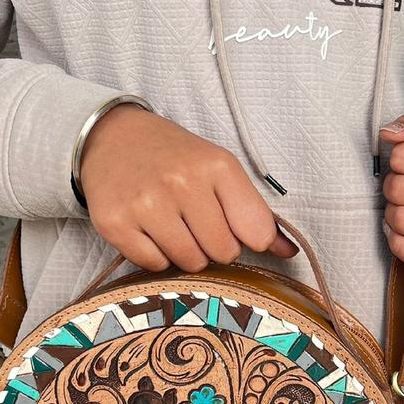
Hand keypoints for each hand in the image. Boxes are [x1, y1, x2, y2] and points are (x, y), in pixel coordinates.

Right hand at [78, 103, 296, 271]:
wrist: (113, 138)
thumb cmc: (175, 158)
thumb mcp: (220, 170)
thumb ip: (256, 213)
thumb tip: (291, 252)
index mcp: (216, 166)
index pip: (256, 233)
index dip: (247, 237)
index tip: (231, 225)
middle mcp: (182, 183)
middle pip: (222, 252)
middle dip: (213, 246)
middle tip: (194, 222)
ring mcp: (146, 204)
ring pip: (189, 263)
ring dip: (185, 253)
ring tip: (172, 225)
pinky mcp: (115, 223)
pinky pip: (154, 265)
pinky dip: (155, 256)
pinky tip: (149, 230)